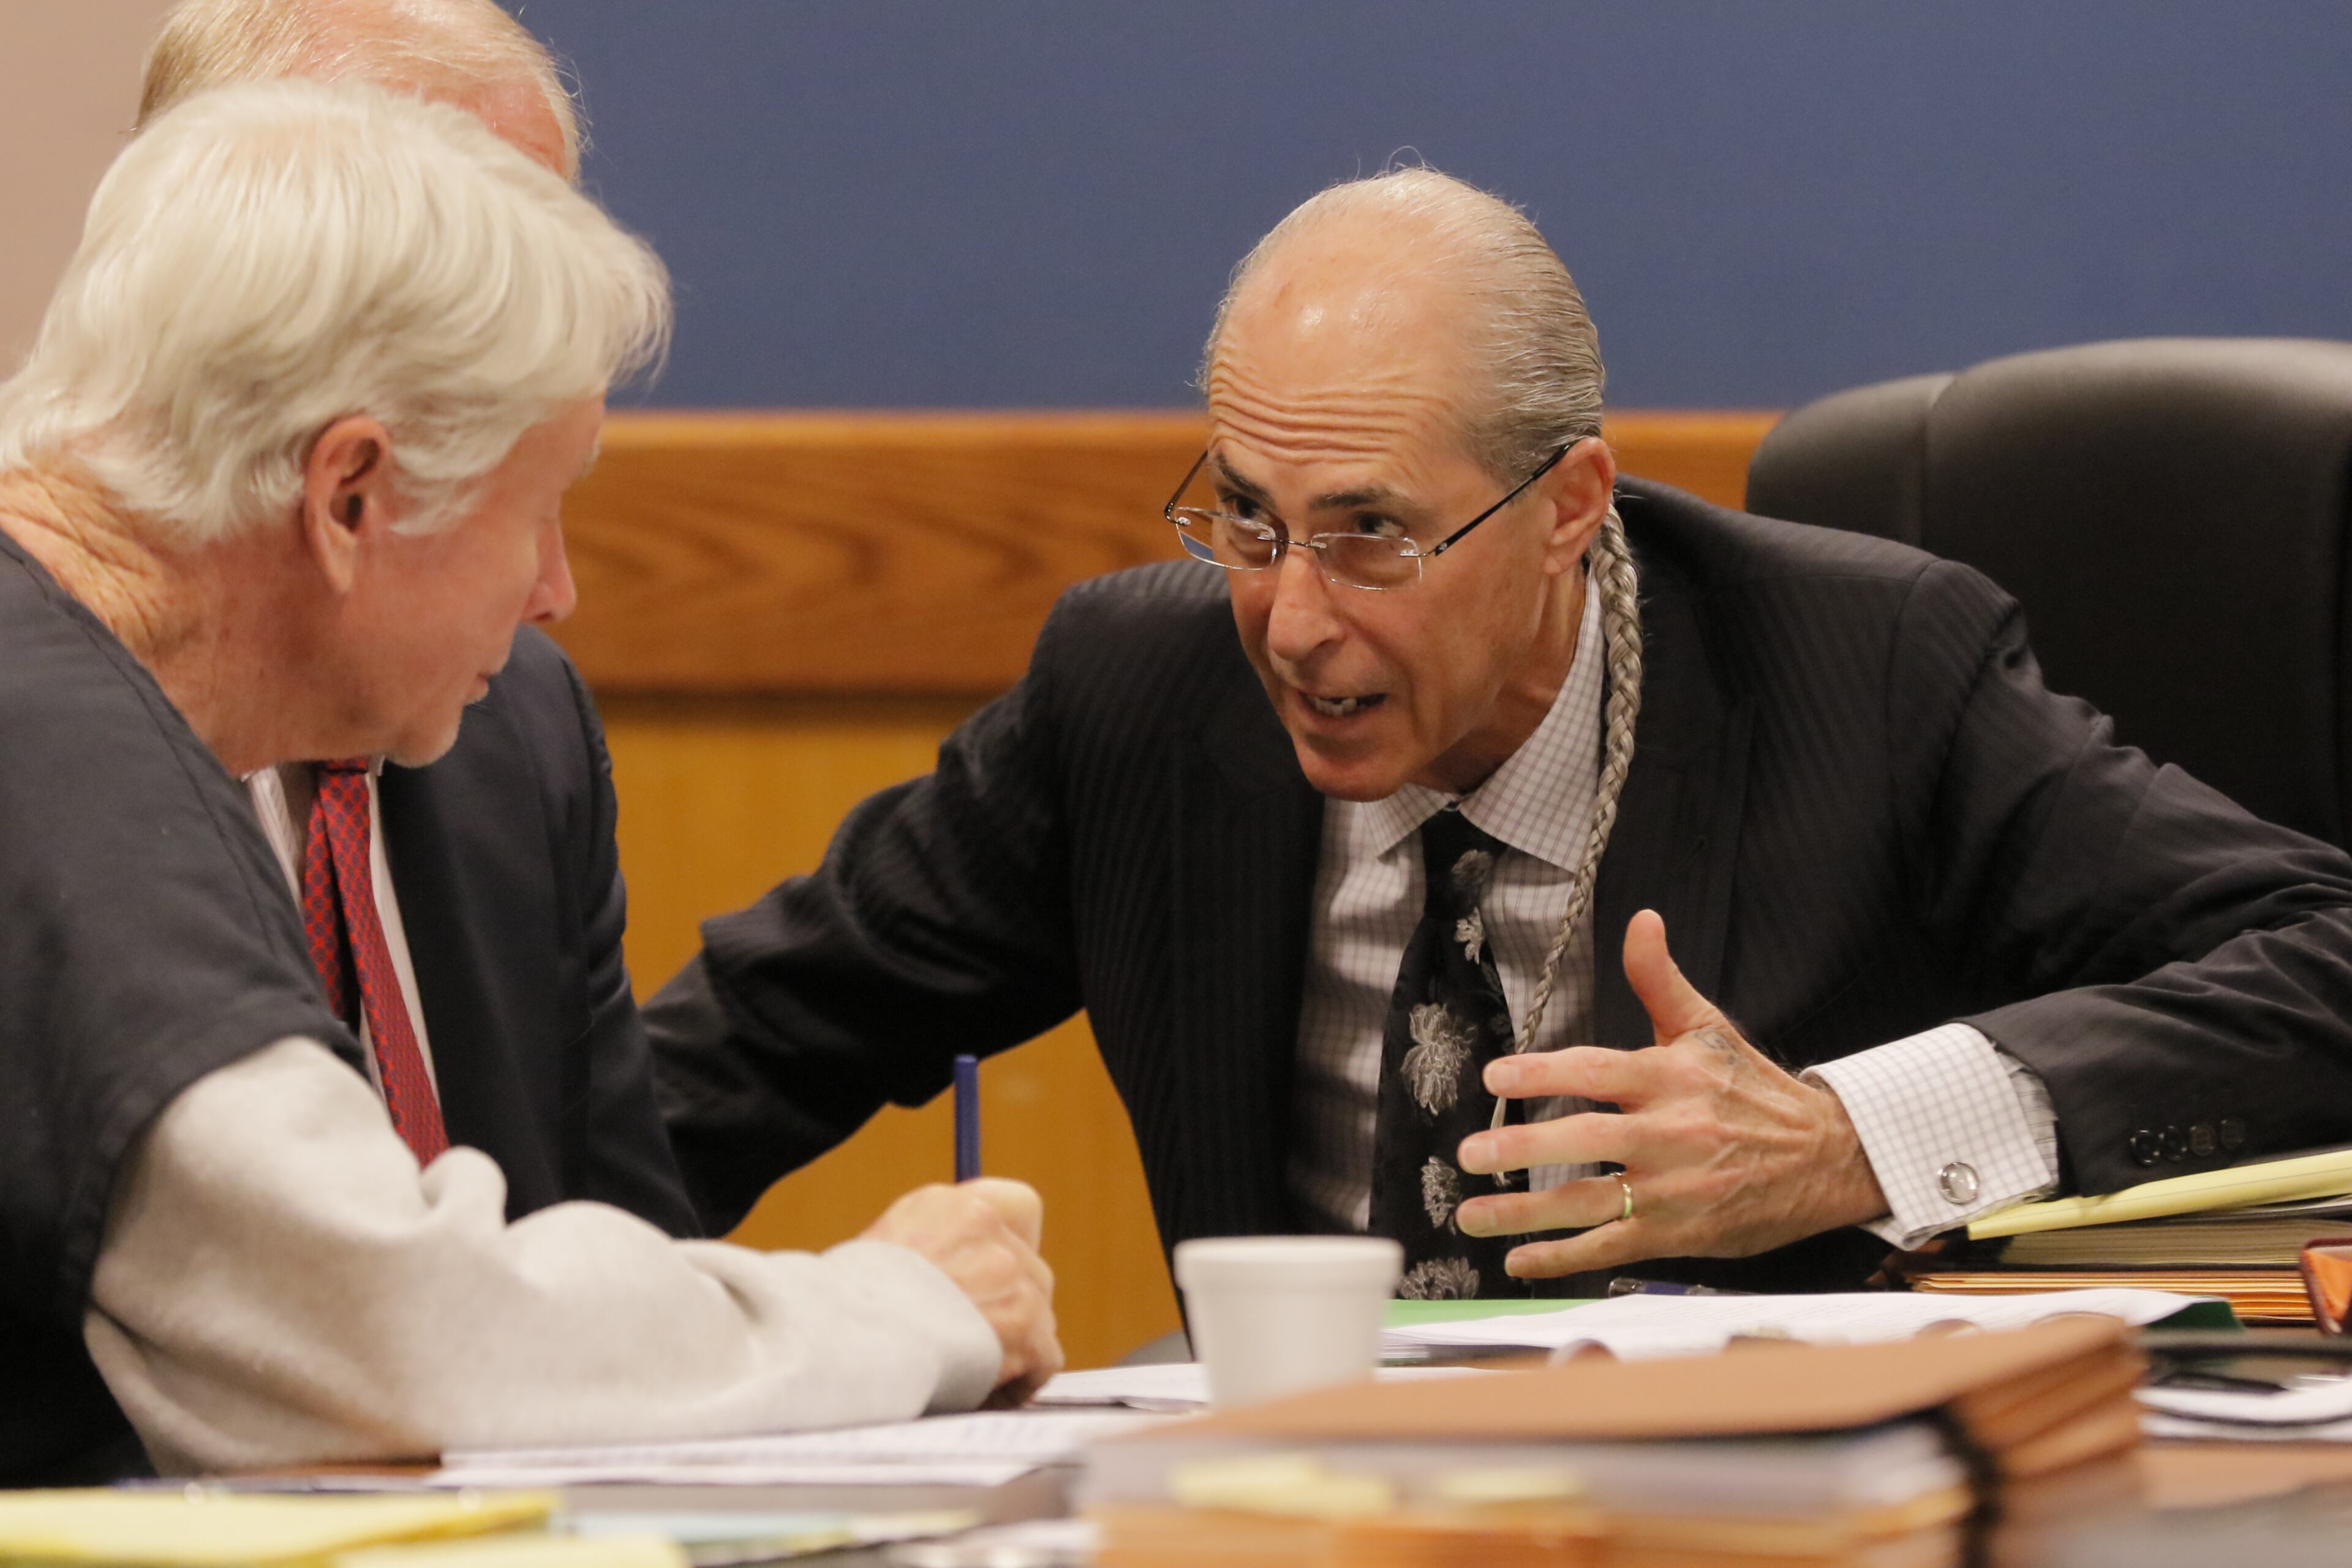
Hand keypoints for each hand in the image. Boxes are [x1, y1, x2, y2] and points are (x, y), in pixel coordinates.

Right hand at [862, 1177, 1061, 1405]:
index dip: (1018, 1246)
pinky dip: (1021, 1382)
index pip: (1021, 1207)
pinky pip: (1047, 1357)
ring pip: (1040, 1318)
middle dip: (1012, 1309)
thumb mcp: (889, 1247)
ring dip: (1012, 1349)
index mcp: (952, 1205)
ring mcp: (1010, 1272)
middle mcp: (988, 1228)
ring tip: (968, 1370)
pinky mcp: (1025, 1321)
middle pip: (1034, 1272)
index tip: (1000, 1277)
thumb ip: (942, 1245)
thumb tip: (976, 1269)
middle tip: (973, 1339)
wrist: (838, 1343)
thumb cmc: (849, 1310)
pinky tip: (985, 1392)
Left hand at [1451, 909, 1887, 1277]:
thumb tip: (1641, 920)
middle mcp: (1672, 1133)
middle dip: (1524, 1148)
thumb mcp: (1709, 1028)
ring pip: (1590, 1203)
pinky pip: (1612, 1247)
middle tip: (1469, 1153)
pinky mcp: (1680, 1234)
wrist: (1827, 1158)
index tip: (1496, 1075)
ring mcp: (1674, 1189)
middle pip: (1588, 1141)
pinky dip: (1564, 1258)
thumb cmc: (1756, 1092)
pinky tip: (1520, 1261)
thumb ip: (1659, 979)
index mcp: (1673, 1077)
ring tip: (1471, 1215)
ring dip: (1526, 1213)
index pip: (1598, 1070)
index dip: (1544, 1073)